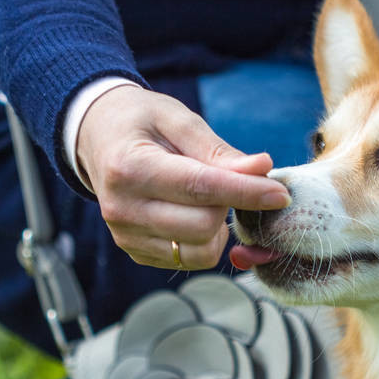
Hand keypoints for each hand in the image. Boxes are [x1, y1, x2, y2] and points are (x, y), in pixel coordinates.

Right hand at [76, 85, 289, 269]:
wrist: (97, 137)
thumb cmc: (142, 121)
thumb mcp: (178, 119)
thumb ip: (219, 150)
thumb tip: (262, 168)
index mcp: (131, 167)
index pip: (201, 187)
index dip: (246, 193)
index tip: (281, 193)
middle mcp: (122, 208)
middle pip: (203, 224)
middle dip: (231, 205)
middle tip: (236, 182)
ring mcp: (125, 235)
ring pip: (199, 250)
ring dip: (220, 227)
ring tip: (212, 198)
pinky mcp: (134, 251)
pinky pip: (188, 259)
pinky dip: (205, 240)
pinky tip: (197, 213)